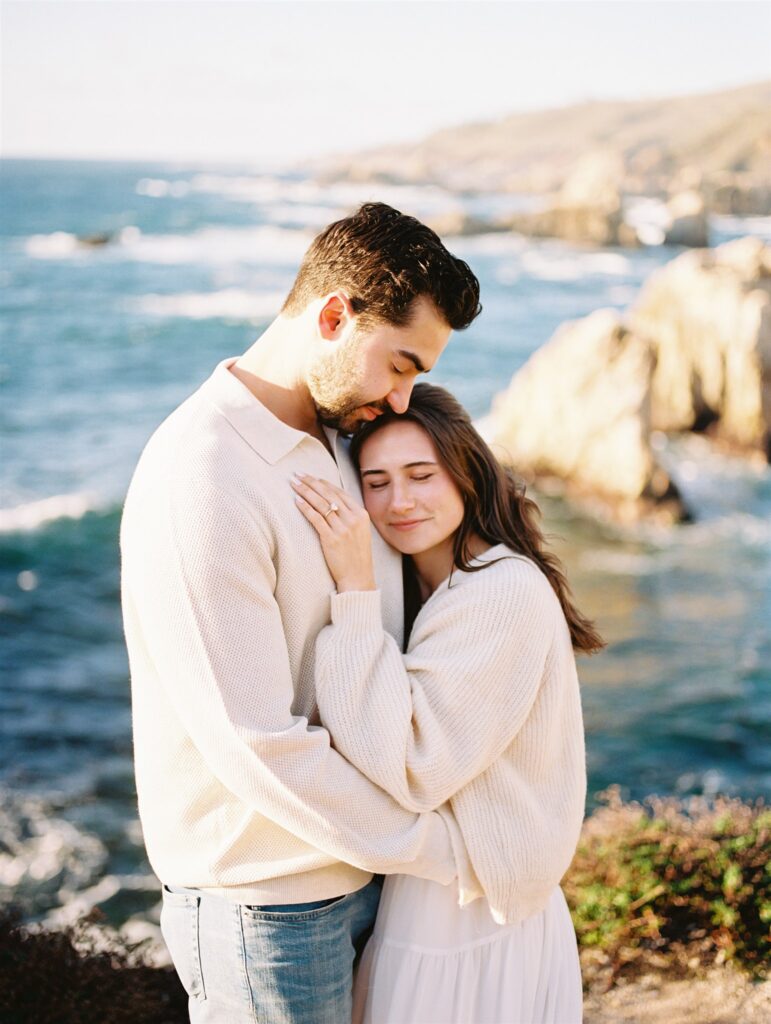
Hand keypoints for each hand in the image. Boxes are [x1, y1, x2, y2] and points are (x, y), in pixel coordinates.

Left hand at [290, 474, 376, 592]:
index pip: (339, 492)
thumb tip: (333, 502)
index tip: (311, 476)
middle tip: (297, 474)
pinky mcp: (332, 539)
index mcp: (361, 515)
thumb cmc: (356, 556)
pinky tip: (297, 500)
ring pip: (321, 504)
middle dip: (311, 482)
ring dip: (305, 491)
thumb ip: (349, 516)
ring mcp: (343, 529)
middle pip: (329, 494)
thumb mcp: (360, 532)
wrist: (358, 578)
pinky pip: (316, 518)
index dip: (323, 483)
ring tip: (294, 483)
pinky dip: (305, 508)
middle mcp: (353, 519)